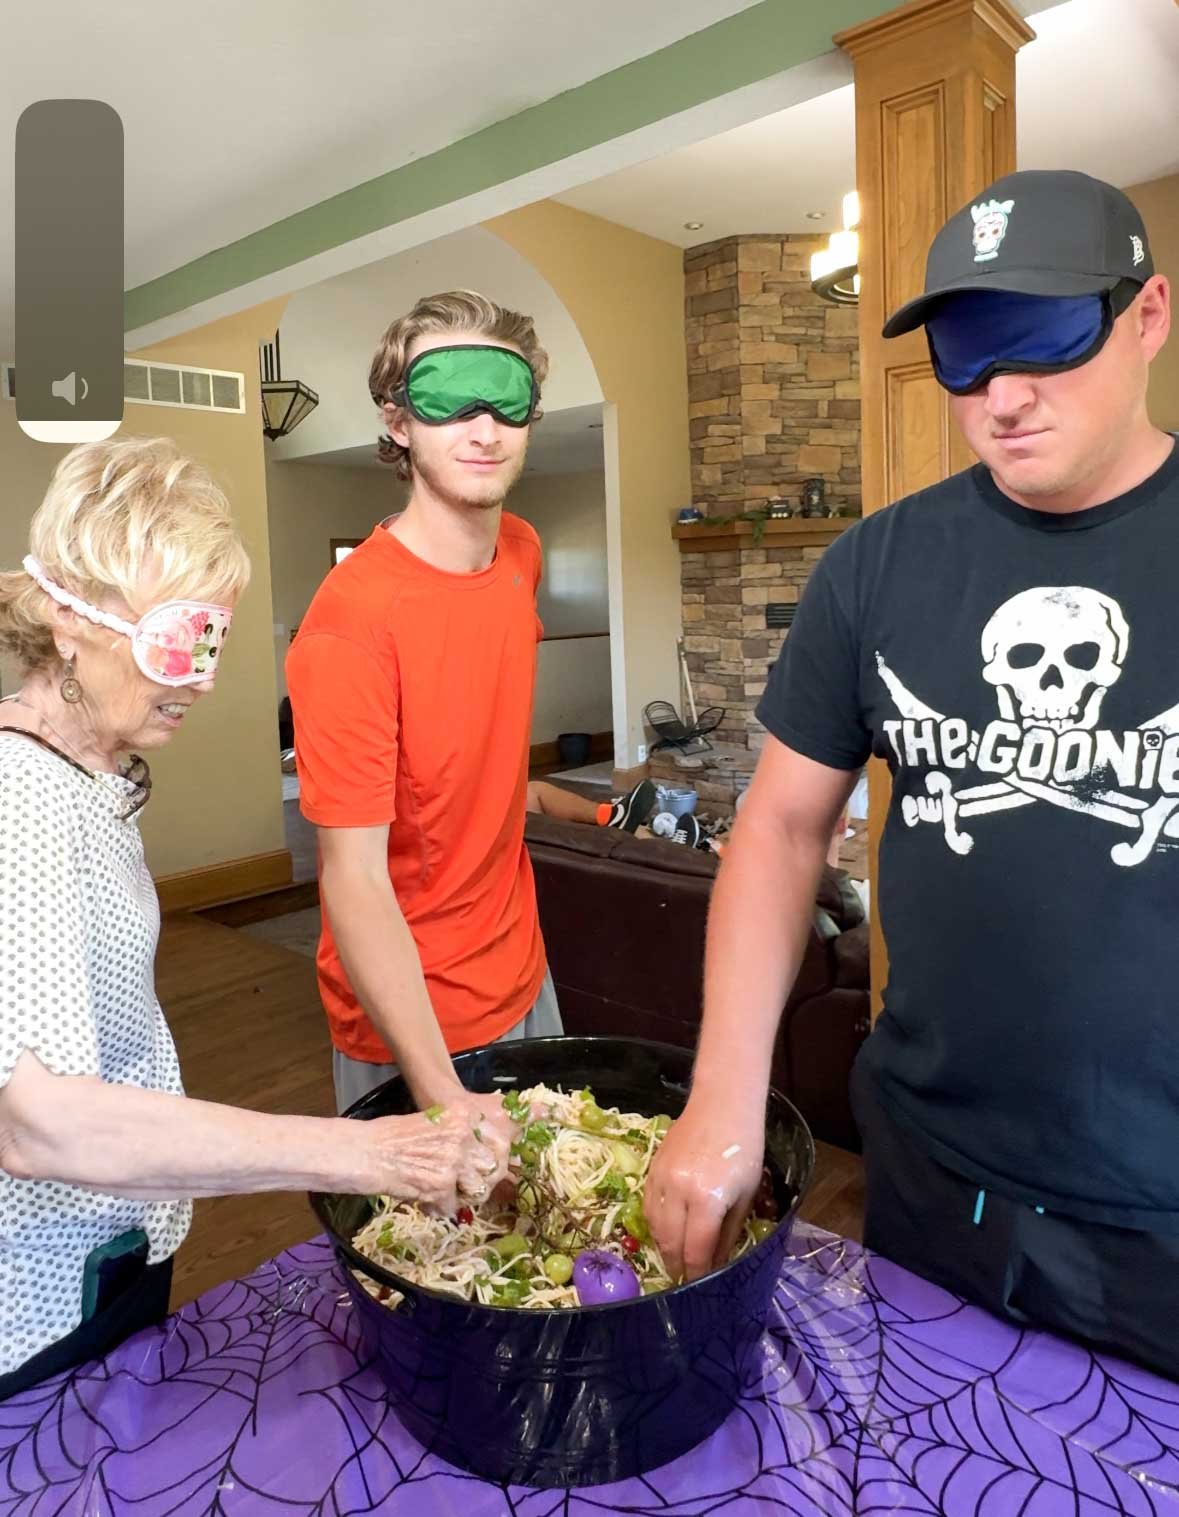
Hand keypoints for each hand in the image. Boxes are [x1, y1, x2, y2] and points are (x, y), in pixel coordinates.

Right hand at [358, 1095, 512, 1216]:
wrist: (364, 1151)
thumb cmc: (392, 1136)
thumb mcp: (435, 1123)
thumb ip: (461, 1137)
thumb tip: (486, 1157)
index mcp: (464, 1115)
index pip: (501, 1140)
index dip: (496, 1158)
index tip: (489, 1167)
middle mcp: (463, 1136)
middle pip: (494, 1168)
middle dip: (481, 1180)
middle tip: (462, 1185)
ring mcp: (454, 1162)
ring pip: (478, 1191)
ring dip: (462, 1196)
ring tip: (442, 1193)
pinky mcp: (441, 1187)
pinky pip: (452, 1208)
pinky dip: (439, 1209)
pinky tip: (423, 1199)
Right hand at [646, 1095, 765, 1282]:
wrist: (722, 1104)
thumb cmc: (744, 1148)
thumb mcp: (745, 1193)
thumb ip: (729, 1231)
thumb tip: (718, 1262)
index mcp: (707, 1200)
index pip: (697, 1250)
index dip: (698, 1273)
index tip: (700, 1288)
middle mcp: (679, 1192)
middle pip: (671, 1242)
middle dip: (677, 1266)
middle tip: (683, 1281)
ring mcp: (661, 1179)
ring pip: (654, 1225)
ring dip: (662, 1247)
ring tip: (673, 1260)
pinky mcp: (652, 1168)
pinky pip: (648, 1205)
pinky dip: (655, 1224)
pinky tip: (665, 1231)